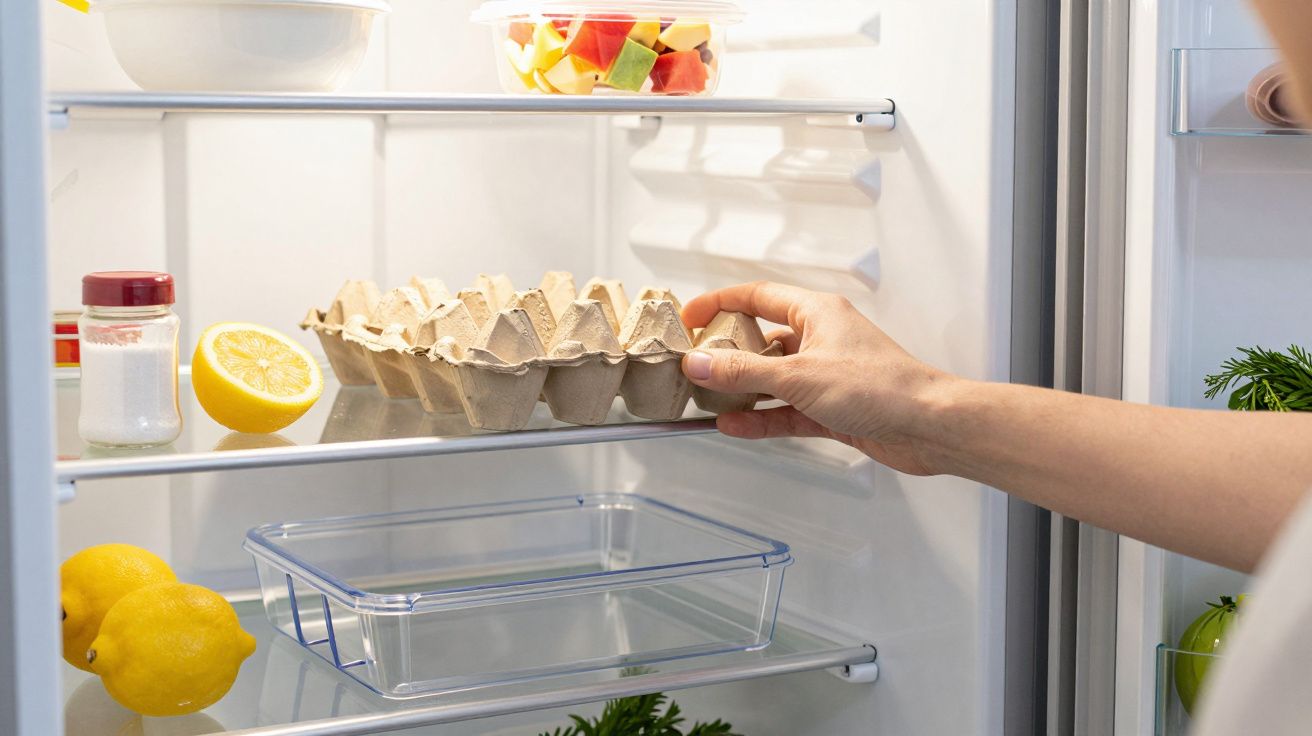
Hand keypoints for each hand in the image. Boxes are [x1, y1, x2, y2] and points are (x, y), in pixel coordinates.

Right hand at [680, 282, 950, 474]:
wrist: (928, 426)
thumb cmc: (883, 387)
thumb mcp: (800, 376)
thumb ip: (745, 372)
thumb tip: (702, 363)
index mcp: (816, 312)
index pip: (757, 296)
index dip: (720, 303)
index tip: (690, 317)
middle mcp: (821, 339)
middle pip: (762, 339)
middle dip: (727, 353)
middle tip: (695, 364)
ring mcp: (826, 375)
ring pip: (772, 379)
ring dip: (742, 391)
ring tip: (708, 399)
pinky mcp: (832, 408)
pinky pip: (786, 411)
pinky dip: (762, 418)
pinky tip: (736, 425)